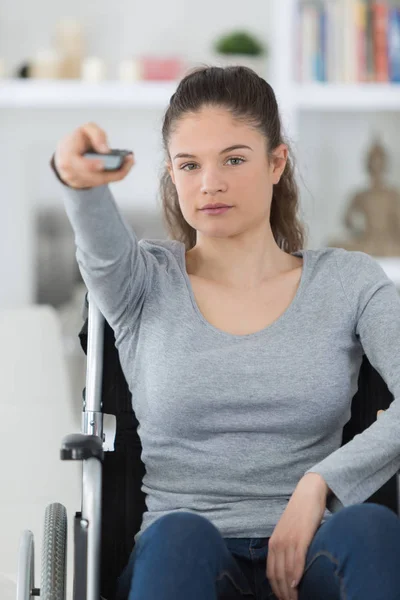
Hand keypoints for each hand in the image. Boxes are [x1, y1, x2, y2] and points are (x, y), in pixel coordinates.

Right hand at [54, 122, 134, 188]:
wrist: (68, 153)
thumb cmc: (78, 140)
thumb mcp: (86, 129)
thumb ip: (96, 134)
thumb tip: (106, 150)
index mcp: (67, 155)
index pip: (77, 164)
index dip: (90, 165)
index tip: (102, 163)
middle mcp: (70, 172)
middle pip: (93, 176)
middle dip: (112, 171)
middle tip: (129, 161)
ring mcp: (78, 182)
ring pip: (100, 181)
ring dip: (118, 172)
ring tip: (130, 161)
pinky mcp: (86, 186)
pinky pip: (103, 183)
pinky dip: (115, 175)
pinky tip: (126, 166)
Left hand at [266, 473, 328, 599]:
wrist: (308, 493)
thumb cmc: (301, 515)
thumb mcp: (290, 533)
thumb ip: (288, 549)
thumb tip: (291, 569)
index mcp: (273, 543)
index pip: (271, 573)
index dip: (276, 590)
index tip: (284, 599)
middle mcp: (278, 543)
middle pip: (277, 576)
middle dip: (284, 594)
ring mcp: (288, 540)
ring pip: (287, 572)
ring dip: (291, 590)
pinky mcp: (301, 537)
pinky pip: (297, 560)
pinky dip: (297, 575)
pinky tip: (298, 585)